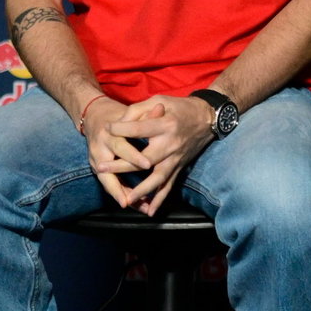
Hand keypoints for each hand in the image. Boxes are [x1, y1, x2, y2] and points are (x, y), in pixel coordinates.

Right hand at [80, 96, 150, 208]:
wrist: (96, 117)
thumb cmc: (119, 115)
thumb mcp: (131, 112)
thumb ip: (146, 114)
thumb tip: (161, 108)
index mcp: (109, 134)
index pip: (121, 147)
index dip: (133, 156)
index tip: (147, 164)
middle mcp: (100, 150)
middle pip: (107, 172)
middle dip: (120, 187)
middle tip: (133, 199)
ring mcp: (96, 161)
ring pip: (107, 182)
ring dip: (121, 196)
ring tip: (138, 208)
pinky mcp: (99, 169)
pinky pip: (109, 185)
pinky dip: (120, 195)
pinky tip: (133, 206)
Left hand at [97, 95, 216, 214]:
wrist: (208, 117)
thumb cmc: (181, 107)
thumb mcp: (160, 99)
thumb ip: (139, 110)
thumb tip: (119, 123)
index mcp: (166, 125)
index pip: (139, 129)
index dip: (121, 128)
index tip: (107, 129)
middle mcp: (171, 144)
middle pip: (144, 158)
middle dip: (122, 165)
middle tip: (102, 167)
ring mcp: (176, 158)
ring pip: (158, 178)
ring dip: (142, 190)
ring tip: (126, 199)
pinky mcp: (180, 166)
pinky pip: (169, 185)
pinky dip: (160, 199)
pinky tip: (150, 211)